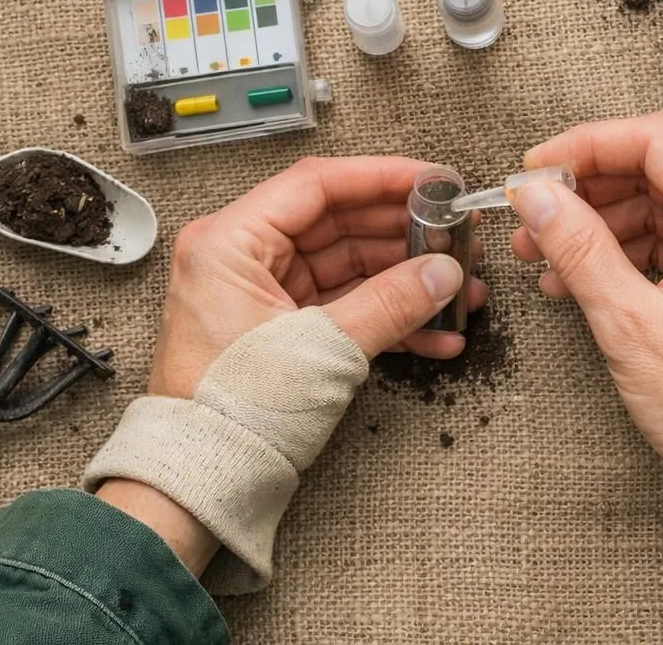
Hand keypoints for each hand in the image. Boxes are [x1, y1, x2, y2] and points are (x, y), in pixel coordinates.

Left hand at [103, 156, 486, 576]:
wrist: (201, 484)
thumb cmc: (231, 413)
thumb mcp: (322, 350)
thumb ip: (390, 303)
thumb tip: (444, 273)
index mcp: (230, 242)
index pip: (317, 186)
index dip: (383, 179)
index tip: (434, 183)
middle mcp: (243, 260)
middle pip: (339, 224)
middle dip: (405, 236)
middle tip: (457, 236)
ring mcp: (264, 296)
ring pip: (350, 268)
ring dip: (407, 282)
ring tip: (461, 291)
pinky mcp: (283, 332)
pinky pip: (345, 308)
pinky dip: (390, 319)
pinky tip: (437, 334)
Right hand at [510, 114, 662, 620]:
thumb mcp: (631, 327)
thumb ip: (579, 249)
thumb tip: (535, 197)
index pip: (657, 140)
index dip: (586, 146)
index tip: (535, 171)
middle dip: (591, 192)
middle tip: (533, 223)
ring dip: (610, 227)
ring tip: (551, 262)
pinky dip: (642, 255)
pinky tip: (595, 282)